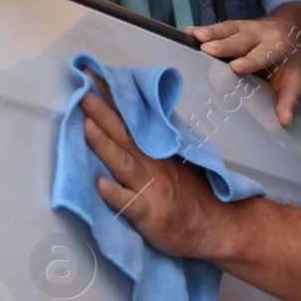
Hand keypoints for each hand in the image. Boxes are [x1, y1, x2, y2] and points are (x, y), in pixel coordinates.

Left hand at [80, 70, 228, 258]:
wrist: (218, 225)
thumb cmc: (195, 195)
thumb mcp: (177, 159)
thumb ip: (153, 141)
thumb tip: (133, 116)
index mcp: (155, 151)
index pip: (129, 118)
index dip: (110, 96)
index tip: (91, 74)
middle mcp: (151, 165)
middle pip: (123, 134)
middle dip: (100, 111)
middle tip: (81, 89)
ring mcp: (150, 189)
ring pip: (123, 163)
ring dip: (104, 144)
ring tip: (86, 126)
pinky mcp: (150, 215)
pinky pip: (130, 204)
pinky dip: (115, 195)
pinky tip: (99, 185)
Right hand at [184, 2, 300, 126]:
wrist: (288, 29)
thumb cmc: (288, 58)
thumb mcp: (295, 78)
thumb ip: (289, 99)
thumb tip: (283, 120)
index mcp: (278, 45)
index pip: (262, 54)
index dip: (249, 60)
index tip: (236, 67)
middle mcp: (260, 34)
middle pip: (241, 40)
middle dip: (224, 45)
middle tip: (208, 49)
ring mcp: (245, 27)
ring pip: (227, 29)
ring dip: (210, 33)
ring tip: (195, 37)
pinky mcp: (233, 27)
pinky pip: (217, 28)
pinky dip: (201, 30)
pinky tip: (188, 33)